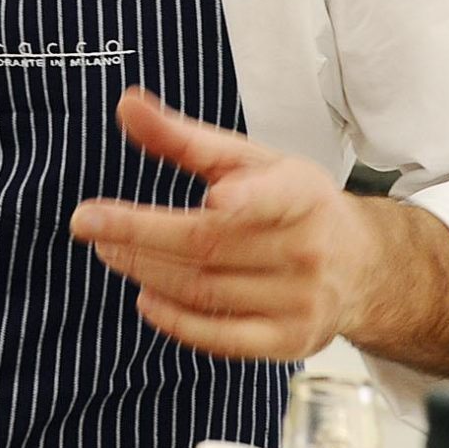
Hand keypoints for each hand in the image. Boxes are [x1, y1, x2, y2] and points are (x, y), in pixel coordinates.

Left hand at [69, 88, 377, 362]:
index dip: (247, 198)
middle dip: (139, 234)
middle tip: (86, 222)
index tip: (215, 196)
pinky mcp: (290, 342)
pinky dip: (177, 322)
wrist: (362, 266)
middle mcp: (308, 250)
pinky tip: (144, 297)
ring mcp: (302, 301)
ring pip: (205, 290)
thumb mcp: (248, 161)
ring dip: (145, 270)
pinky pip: (223, 337)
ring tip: (107, 250)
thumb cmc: (289, 203)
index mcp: (302, 195)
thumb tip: (124, 105)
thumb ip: (184, 137)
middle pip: (209, 246)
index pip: (274, 197)